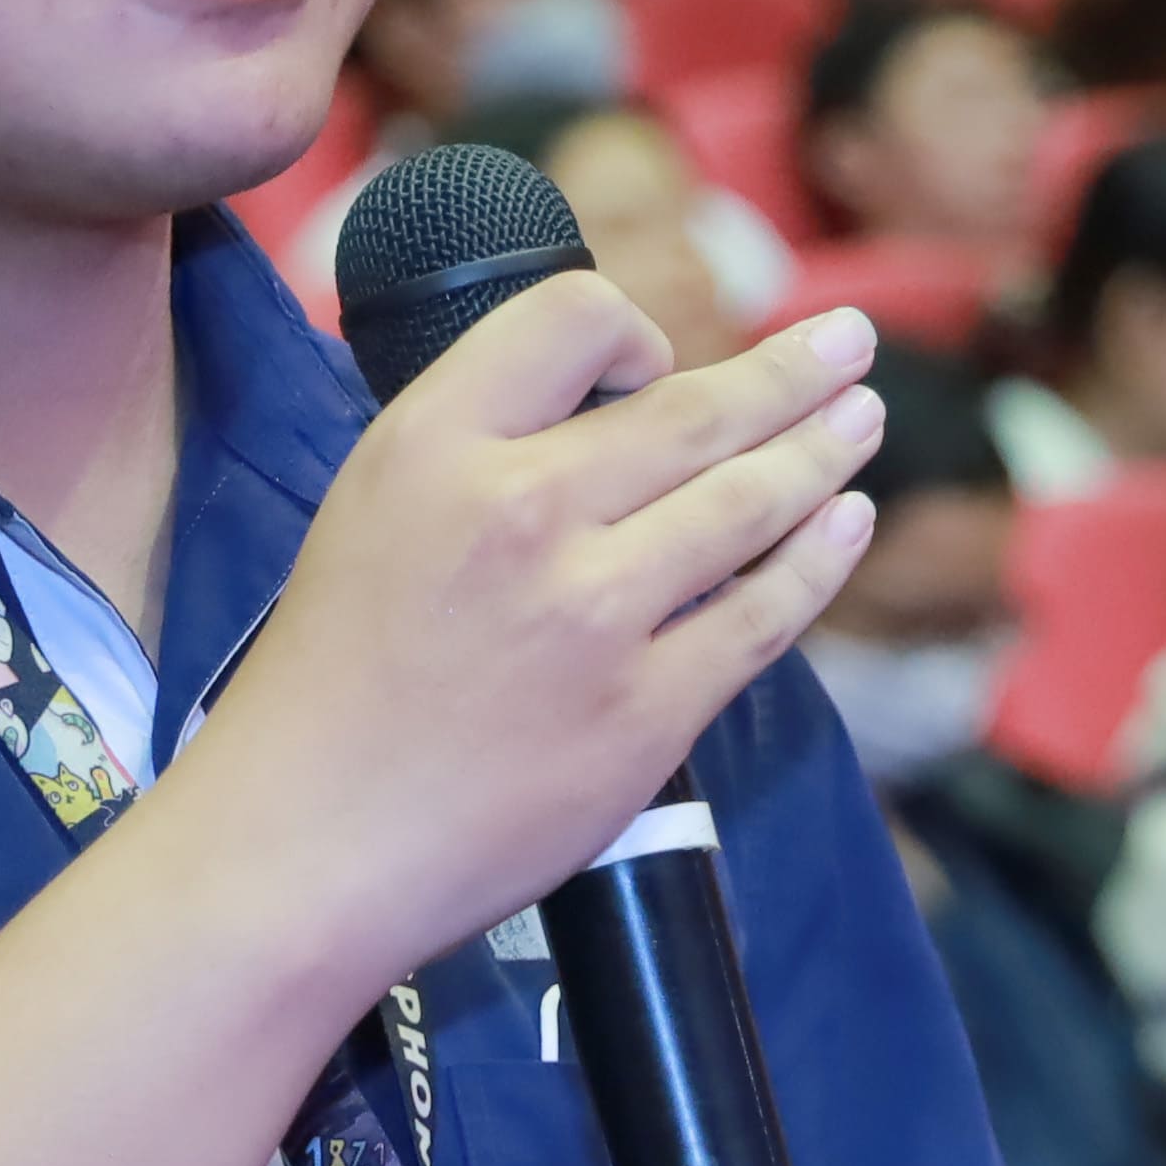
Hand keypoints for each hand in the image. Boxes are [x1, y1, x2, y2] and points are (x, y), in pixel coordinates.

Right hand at [153, 285, 883, 987]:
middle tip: (850, 344)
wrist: (305, 847)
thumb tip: (612, 399)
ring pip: (750, 503)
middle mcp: (521, 512)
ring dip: (822, 450)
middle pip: (696, 410)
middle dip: (791, 371)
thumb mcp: (371, 506)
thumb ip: (480, 442)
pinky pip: (764, 616)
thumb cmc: (332, 680)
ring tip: (860, 420)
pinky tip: (846, 522)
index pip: (576, 318)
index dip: (634, 328)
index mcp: (434, 446)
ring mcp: (594, 615)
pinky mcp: (647, 712)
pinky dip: (819, 560)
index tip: (659, 361)